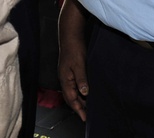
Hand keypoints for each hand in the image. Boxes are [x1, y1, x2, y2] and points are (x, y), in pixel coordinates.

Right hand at [58, 0, 89, 120]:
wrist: (70, 34)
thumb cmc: (74, 48)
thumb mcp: (79, 64)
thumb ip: (81, 79)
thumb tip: (85, 93)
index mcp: (65, 78)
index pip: (70, 98)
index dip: (78, 109)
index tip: (84, 118)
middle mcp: (65, 78)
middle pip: (70, 97)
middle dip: (78, 107)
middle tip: (88, 115)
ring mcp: (67, 74)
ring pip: (72, 92)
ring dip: (79, 100)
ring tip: (89, 107)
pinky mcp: (71, 70)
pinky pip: (74, 85)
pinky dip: (80, 92)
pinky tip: (87, 92)